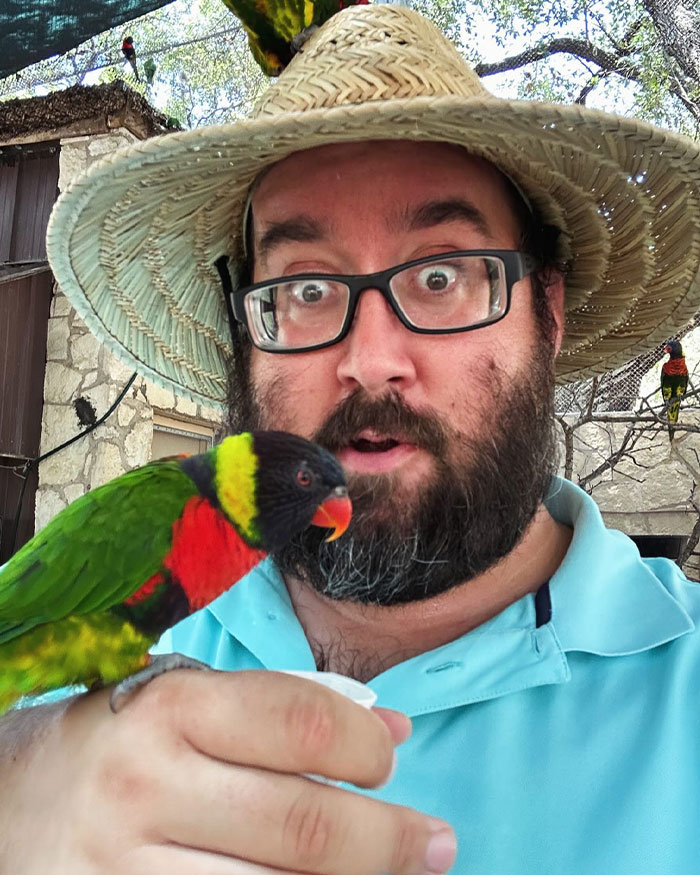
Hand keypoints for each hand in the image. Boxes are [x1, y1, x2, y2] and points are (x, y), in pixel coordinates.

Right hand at [0, 669, 456, 873]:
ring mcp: (125, 872)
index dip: (366, 749)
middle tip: (436, 842)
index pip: (302, 724)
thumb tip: (393, 730)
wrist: (13, 803)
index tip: (387, 763)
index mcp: (171, 708)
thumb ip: (289, 707)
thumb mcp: (195, 698)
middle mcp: (145, 788)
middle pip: (305, 828)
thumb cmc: (125, 739)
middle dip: (392, 840)